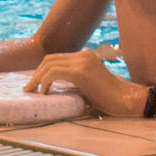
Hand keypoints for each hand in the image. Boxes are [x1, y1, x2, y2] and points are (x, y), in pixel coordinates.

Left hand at [23, 47, 138, 115]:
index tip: (35, 84)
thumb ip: (75, 81)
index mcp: (85, 56)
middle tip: (29, 89)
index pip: (57, 58)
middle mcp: (83, 55)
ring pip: (49, 65)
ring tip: (33, 92)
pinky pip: (54, 73)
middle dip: (36, 73)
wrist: (126, 100)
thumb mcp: (90, 85)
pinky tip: (44, 92)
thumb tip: (55, 88)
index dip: (43, 70)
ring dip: (37, 78)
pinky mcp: (80, 72)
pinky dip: (45, 82)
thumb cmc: (110, 99)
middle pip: (50, 59)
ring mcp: (81, 62)